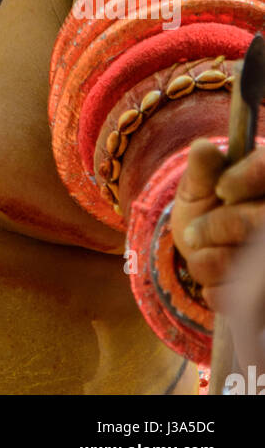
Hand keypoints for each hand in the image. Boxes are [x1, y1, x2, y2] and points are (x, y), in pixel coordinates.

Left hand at [172, 138, 264, 311]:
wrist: (206, 254)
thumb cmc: (207, 210)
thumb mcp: (199, 186)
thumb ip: (203, 170)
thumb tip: (202, 148)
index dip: (246, 178)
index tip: (220, 189)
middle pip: (258, 220)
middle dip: (218, 227)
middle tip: (191, 235)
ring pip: (251, 261)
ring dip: (213, 263)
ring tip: (199, 258)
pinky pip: (251, 299)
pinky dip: (221, 294)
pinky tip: (213, 287)